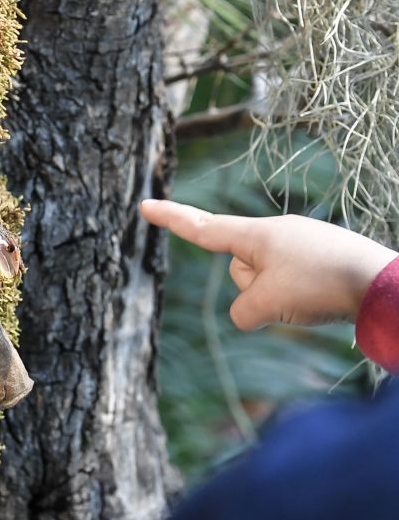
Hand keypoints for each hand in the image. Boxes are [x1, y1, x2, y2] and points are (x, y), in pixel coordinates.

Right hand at [140, 199, 397, 329]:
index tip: (145, 206)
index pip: (202, 228)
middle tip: (288, 296)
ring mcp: (300, 243)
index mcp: (257, 235)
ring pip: (265, 279)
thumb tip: (247, 313)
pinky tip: (324, 298)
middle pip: (238, 268)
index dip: (171, 219)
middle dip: (252, 289)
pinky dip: (300, 295)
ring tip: (312, 297)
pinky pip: (291, 281)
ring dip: (278, 296)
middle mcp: (276, 233)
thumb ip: (241, 311)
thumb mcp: (267, 304)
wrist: (382, 284)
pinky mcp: (320, 257)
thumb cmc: (321, 285)